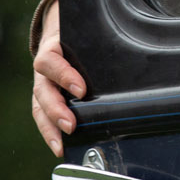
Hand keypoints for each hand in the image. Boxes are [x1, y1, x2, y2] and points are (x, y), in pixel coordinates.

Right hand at [31, 0, 87, 157]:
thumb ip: (102, 42)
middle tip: (70, 125)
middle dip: (55, 110)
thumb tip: (140, 56)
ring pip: (39, 107)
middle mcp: (45, 70)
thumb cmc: (81, 37)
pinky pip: (43, 117)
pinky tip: (60, 147)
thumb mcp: (87, 34)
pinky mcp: (45, 99)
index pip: (50, 61)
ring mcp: (43, 85)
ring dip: (50, 128)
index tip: (81, 90)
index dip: (63, 76)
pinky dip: (51, 133)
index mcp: (53, 49)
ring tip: (61, 144)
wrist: (63, 32)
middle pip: (42, 91)